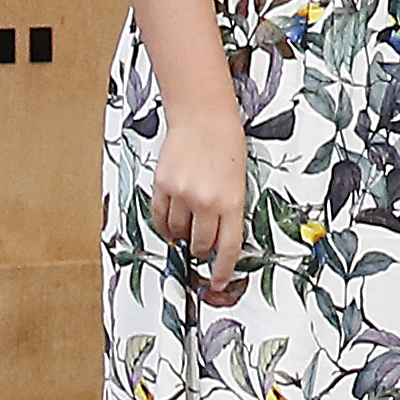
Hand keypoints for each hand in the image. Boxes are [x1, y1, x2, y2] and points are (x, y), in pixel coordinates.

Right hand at [149, 87, 249, 300]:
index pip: (228, 247)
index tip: (218, 282)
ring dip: (182, 235)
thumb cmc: (226, 146)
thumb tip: (217, 240)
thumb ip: (228, 211)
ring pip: (178, 232)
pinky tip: (170, 222)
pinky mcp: (163, 185)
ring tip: (187, 225)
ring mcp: (182, 194)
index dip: (222, 270)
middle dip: (201, 249)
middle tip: (201, 246)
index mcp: (232, 201)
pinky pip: (159, 216)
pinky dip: (164, 224)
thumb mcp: (239, 182)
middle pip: (201, 244)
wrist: (203, 117)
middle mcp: (206, 201)